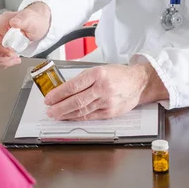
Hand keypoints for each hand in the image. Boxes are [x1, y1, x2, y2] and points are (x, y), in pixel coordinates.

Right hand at [0, 2, 50, 67]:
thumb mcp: (30, 19)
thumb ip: (22, 20)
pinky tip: (10, 61)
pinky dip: (0, 62)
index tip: (12, 53)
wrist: (37, 23)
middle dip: (1, 57)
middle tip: (14, 58)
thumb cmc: (33, 20)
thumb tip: (14, 22)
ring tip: (15, 60)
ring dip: (1, 61)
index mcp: (0, 22)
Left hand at [44, 64, 168, 120]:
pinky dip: (77, 118)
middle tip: (49, 110)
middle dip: (59, 107)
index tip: (49, 98)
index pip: (73, 86)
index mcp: (98, 74)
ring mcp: (107, 102)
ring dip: (66, 114)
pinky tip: (69, 117)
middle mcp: (103, 88)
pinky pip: (90, 116)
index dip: (59, 94)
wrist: (139, 83)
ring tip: (55, 115)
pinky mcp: (110, 112)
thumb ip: (83, 79)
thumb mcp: (100, 69)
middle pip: (76, 101)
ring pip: (82, 110)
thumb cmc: (118, 74)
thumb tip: (63, 90)